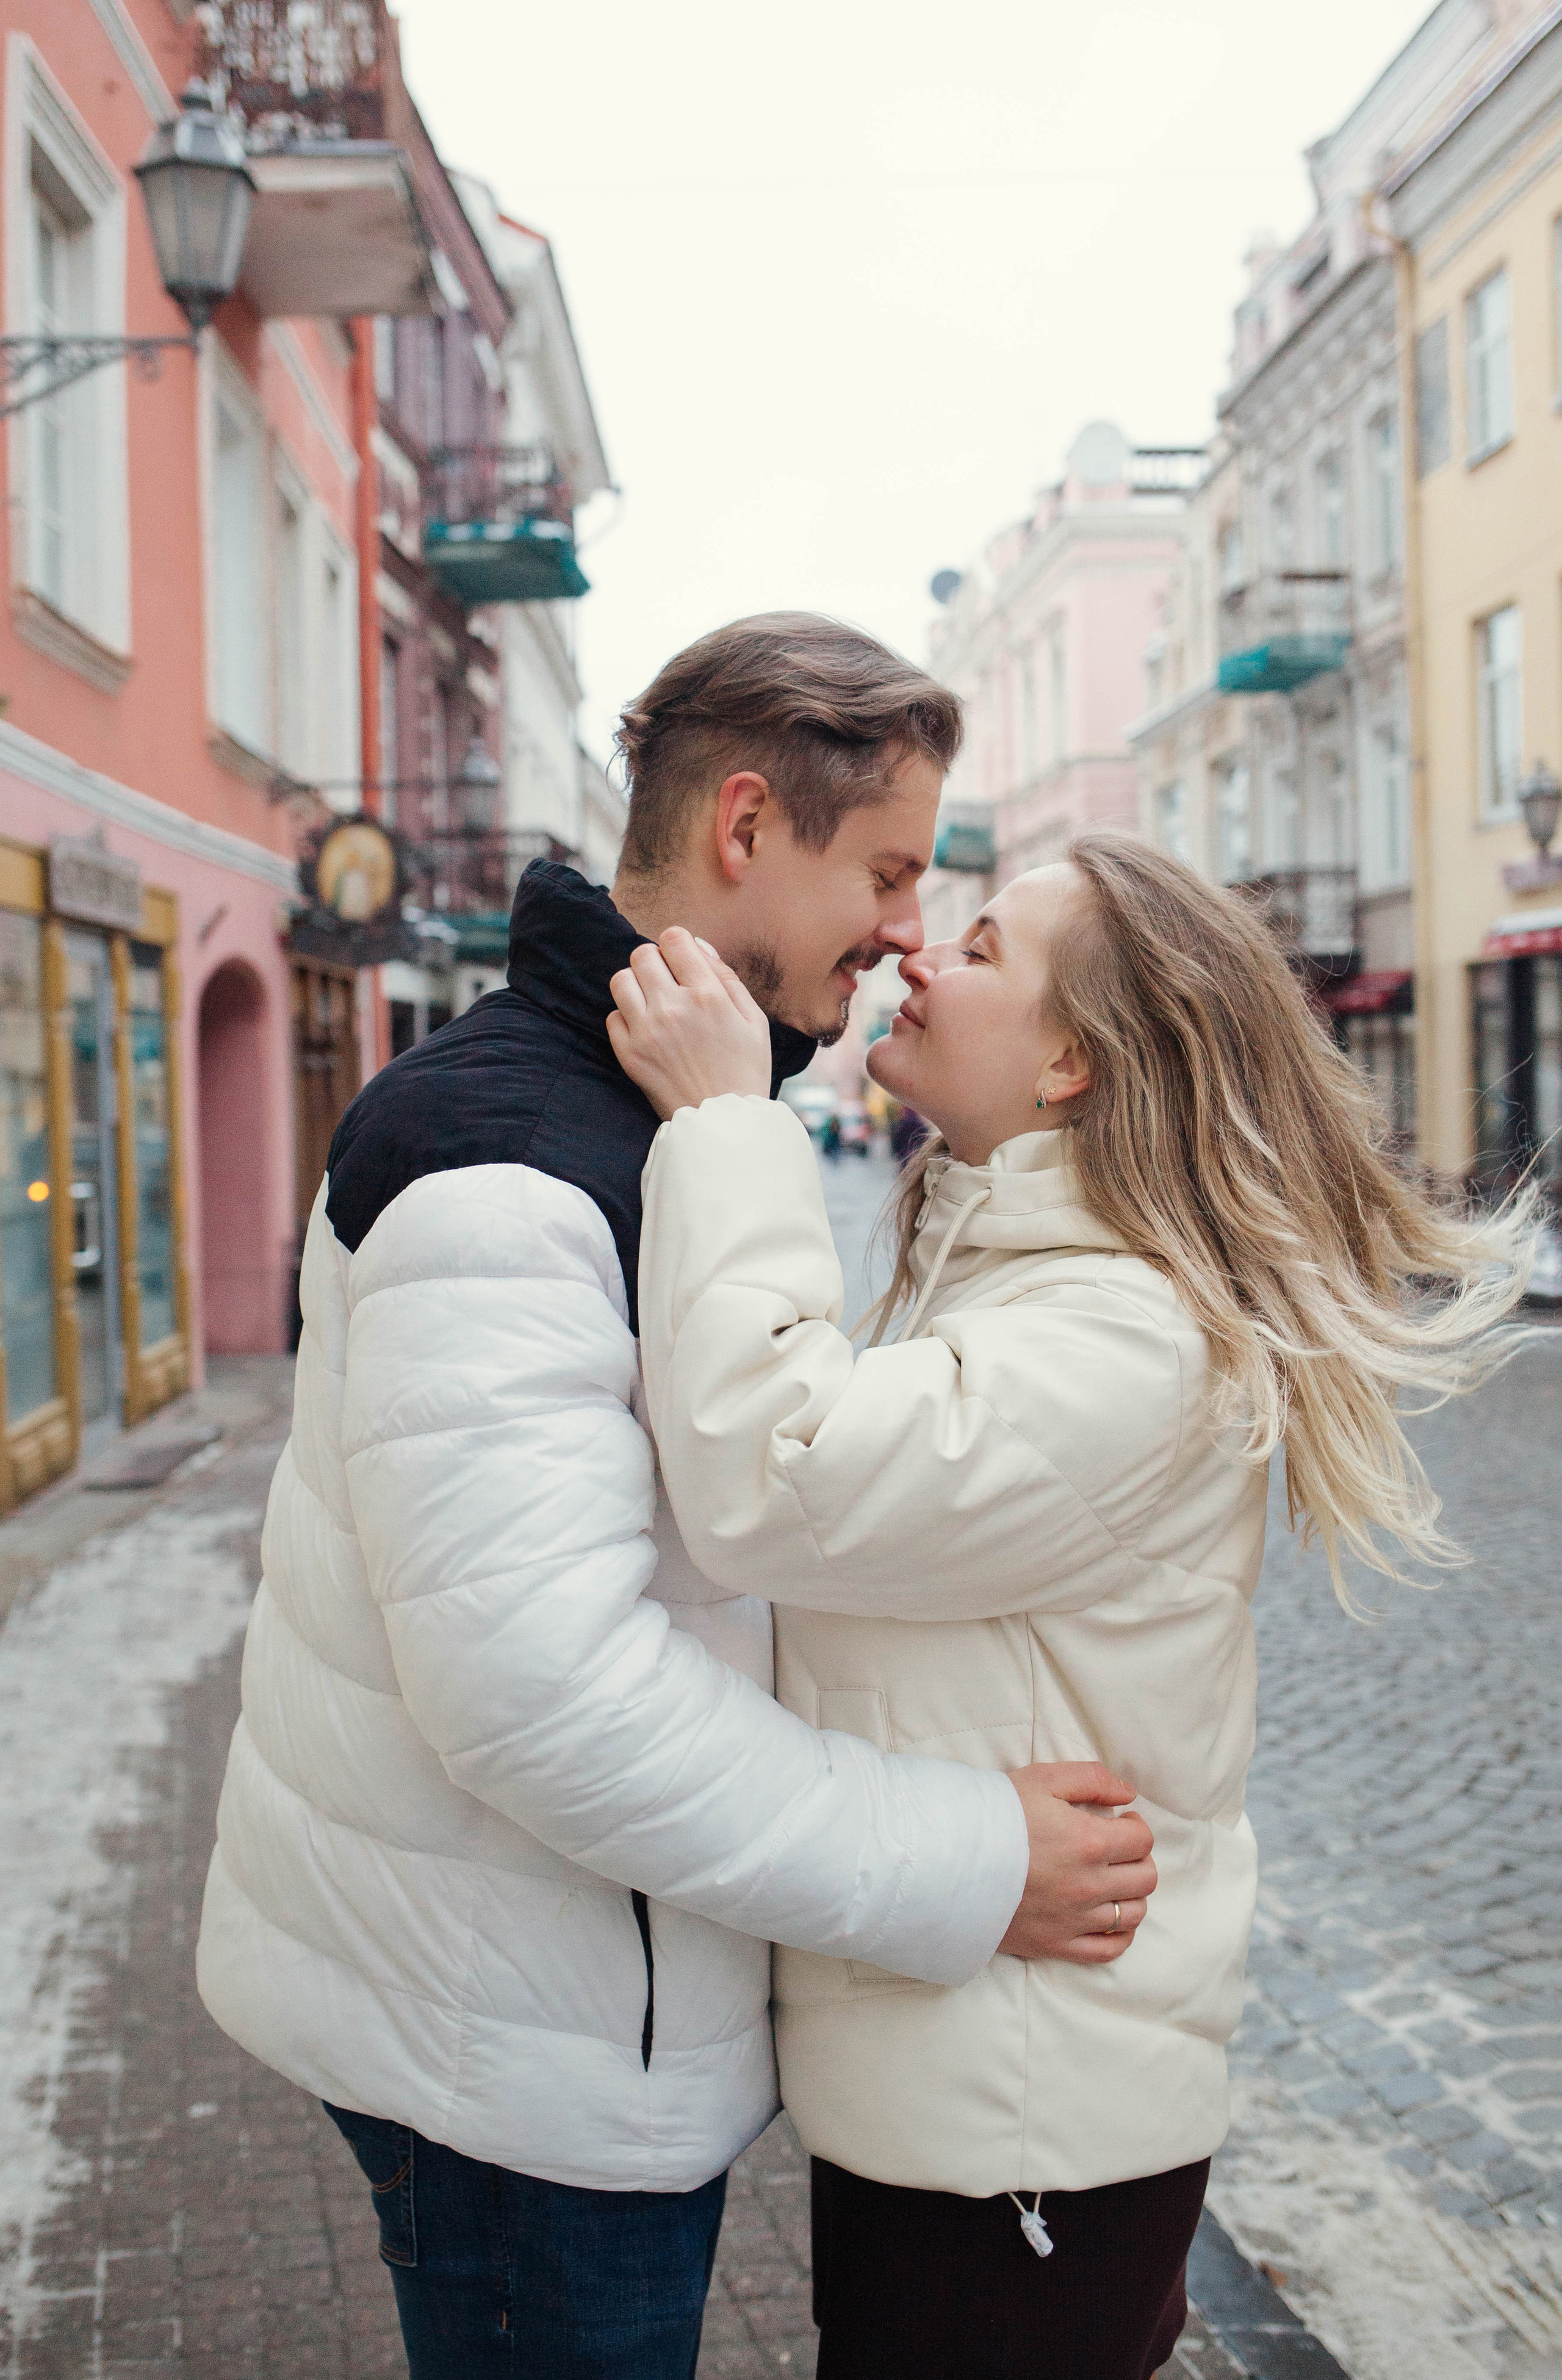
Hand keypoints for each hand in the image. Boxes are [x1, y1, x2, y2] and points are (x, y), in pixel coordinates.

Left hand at [608, 928, 772, 1119]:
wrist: (724, 1123)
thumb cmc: (744, 1069)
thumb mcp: (753, 1019)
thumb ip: (727, 977)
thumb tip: (698, 945)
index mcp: (707, 994)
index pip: (674, 939)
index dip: (677, 944)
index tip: (682, 960)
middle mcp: (672, 1007)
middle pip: (642, 954)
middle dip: (655, 962)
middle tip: (667, 982)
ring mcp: (646, 1031)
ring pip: (621, 980)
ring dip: (636, 985)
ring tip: (652, 1002)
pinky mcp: (629, 1054)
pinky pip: (612, 1016)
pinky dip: (626, 1018)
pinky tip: (646, 1030)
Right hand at [998, 1764, 1156, 1963]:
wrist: (950, 1861)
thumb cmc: (995, 1816)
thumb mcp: (1042, 1779)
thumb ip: (1092, 1779)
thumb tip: (1128, 1793)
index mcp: (1089, 1842)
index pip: (1142, 1841)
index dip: (1136, 1827)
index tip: (1120, 1823)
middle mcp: (1089, 1886)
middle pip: (1145, 1879)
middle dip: (1137, 1859)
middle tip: (1117, 1850)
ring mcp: (1074, 1919)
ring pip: (1133, 1914)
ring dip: (1131, 1895)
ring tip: (1111, 1879)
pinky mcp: (1057, 1945)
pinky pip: (1109, 1949)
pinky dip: (1120, 1934)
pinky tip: (1110, 1917)